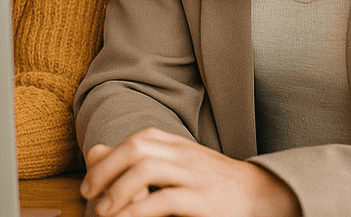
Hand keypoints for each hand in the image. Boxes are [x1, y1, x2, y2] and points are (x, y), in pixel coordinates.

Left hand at [80, 128, 299, 216]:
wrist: (262, 196)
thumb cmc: (213, 184)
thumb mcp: (179, 164)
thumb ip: (145, 158)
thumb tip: (99, 153)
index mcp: (177, 145)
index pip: (136, 140)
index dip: (108, 159)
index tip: (90, 182)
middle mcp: (184, 154)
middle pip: (136, 148)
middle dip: (106, 170)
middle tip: (88, 194)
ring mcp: (194, 175)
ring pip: (146, 168)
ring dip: (118, 189)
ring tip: (103, 210)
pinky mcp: (202, 200)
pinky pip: (163, 200)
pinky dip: (138, 210)